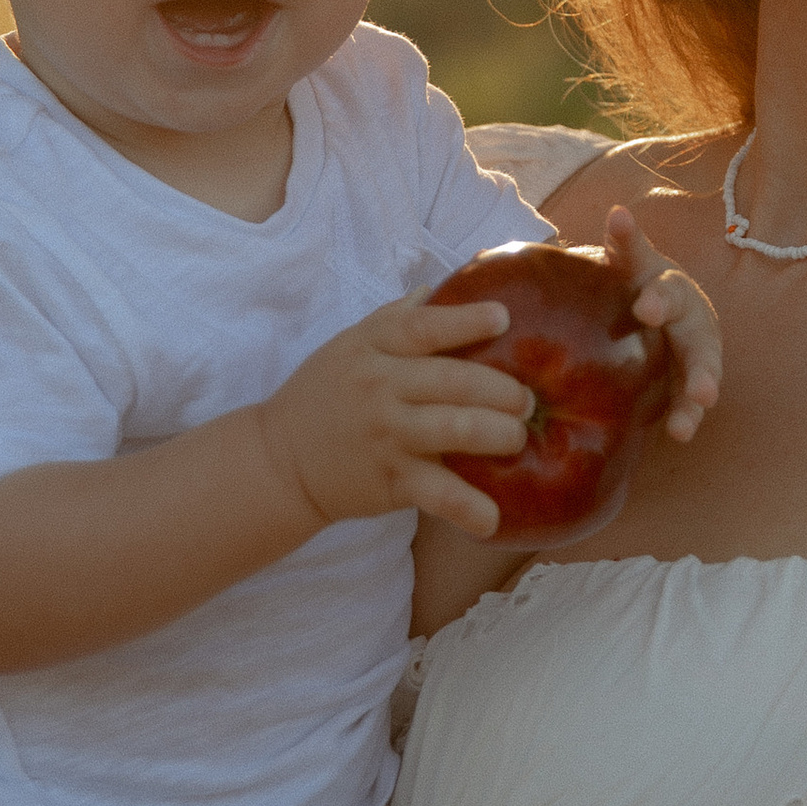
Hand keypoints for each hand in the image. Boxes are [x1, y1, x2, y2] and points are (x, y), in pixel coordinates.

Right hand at [261, 296, 530, 539]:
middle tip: (528, 400)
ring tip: (517, 439)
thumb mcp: (349, 344)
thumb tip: (438, 287)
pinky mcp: (390, 481)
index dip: (466, 321)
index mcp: (374, 347)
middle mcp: (381, 387)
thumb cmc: (324, 394)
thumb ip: (395, 318)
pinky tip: (492, 518)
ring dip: (496, 434)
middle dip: (501, 389)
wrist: (279, 460)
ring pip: (453, 430)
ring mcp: (387, 436)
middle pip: (452, 380)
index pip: (423, 327)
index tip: (503, 317)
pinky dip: (467, 508)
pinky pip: (436, 494)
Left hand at [607, 204, 720, 443]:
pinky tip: (677, 434)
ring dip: (695, 403)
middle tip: (703, 391)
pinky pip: (687, 403)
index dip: (659, 300)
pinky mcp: (684, 384)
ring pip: (700, 380)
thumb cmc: (638, 281)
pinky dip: (684, 417)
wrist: (653, 305)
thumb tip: (618, 212)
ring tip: (685, 428)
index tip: (645, 309)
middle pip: (701, 346)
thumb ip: (626, 242)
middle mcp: (692, 325)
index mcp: (673, 291)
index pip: (669, 292)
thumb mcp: (632, 262)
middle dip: (702, 370)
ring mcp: (693, 357)